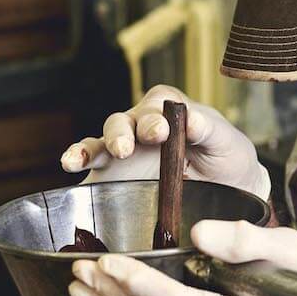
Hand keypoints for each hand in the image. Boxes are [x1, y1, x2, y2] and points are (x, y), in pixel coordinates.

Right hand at [60, 84, 270, 200]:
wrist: (227, 189)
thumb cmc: (226, 157)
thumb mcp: (227, 143)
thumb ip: (211, 130)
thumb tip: (194, 120)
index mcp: (169, 110)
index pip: (156, 106)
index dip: (154, 118)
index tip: (160, 133)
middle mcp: (141, 125)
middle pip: (123, 122)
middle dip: (121, 134)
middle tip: (126, 149)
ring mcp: (125, 150)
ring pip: (102, 142)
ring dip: (92, 148)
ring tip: (84, 159)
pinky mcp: (113, 174)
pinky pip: (92, 164)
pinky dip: (77, 159)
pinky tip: (69, 163)